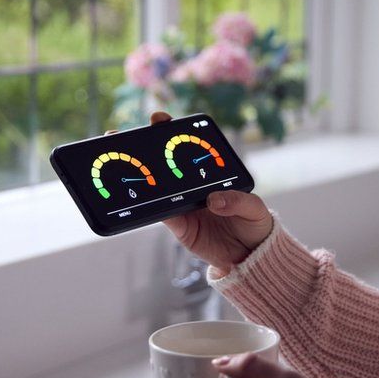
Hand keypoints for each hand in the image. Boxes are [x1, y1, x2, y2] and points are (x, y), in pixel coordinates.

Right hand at [106, 111, 273, 275]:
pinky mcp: (179, 226)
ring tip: (123, 162)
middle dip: (146, 147)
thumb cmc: (254, 225)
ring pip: (157, 187)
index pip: (190, 148)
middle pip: (166, 164)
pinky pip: (160, 215)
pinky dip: (148, 207)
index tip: (160, 120)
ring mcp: (183, 205)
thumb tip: (214, 200)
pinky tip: (137, 197)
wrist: (250, 257)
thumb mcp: (254, 208)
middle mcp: (193, 187)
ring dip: (140, 175)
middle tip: (128, 135)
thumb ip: (238, 201)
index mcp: (211, 174)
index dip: (173, 132)